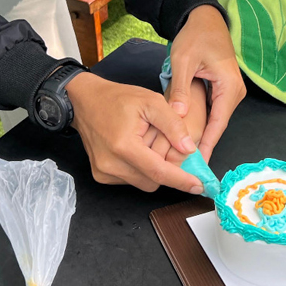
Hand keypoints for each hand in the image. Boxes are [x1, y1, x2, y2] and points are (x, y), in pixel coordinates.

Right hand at [67, 72, 203, 192]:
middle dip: (166, 167)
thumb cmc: (117, 98)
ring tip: (146, 142)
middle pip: (153, 180)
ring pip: (143, 182)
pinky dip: (140, 169)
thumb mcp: (151, 101)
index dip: (181, 181)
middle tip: (163, 143)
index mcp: (124, 146)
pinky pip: (130, 180)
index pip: (159, 172)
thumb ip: (173, 125)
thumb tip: (189, 149)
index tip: (199, 187)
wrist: (86, 101)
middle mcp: (111, 164)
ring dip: (152, 168)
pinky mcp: (101, 175)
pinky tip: (136, 149)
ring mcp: (103, 172)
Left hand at [167, 4, 244, 158]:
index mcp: (229, 87)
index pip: (218, 124)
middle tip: (185, 166)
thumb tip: (178, 114)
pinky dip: (201, 123)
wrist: (205, 20)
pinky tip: (186, 135)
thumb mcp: (184, 60)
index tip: (200, 166)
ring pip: (214, 120)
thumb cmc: (196, 36)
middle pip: (217, 125)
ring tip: (184, 156)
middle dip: (202, 144)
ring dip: (200, 135)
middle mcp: (234, 93)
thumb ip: (181, 88)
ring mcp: (229, 92)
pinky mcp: (222, 90)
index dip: (208, 146)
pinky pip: (212, 111)